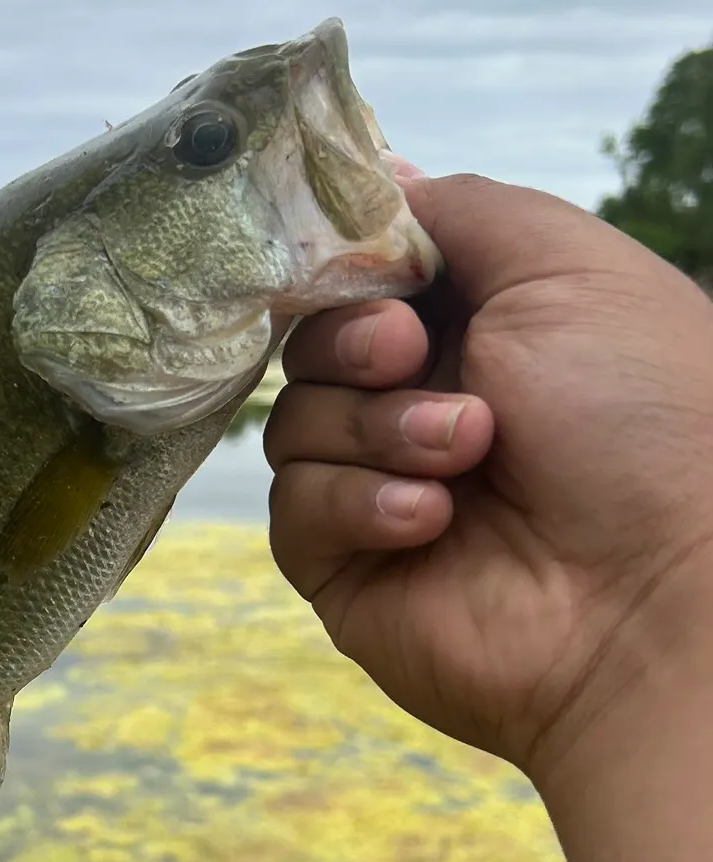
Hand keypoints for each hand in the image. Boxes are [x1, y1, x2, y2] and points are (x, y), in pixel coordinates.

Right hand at [263, 169, 712, 790]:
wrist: (654, 593)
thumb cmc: (637, 416)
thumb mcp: (563, 267)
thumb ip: (459, 213)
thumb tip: (381, 182)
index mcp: (480, 335)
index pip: (364, 283)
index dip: (354, 272)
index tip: (383, 278)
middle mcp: (422, 410)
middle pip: (312, 348)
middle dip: (355, 345)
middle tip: (414, 361)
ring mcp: (379, 493)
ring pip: (295, 426)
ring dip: (376, 429)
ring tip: (465, 457)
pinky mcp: (346, 570)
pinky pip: (293, 512)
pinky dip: (355, 502)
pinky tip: (430, 521)